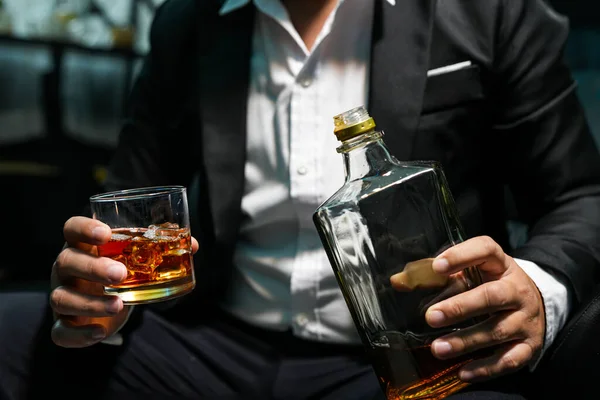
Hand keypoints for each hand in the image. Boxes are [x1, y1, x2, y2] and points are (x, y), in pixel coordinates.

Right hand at [50, 216, 198, 347]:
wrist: (104, 306)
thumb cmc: (119, 272)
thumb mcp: (135, 259)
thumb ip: (159, 249)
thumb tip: (193, 244)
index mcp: (83, 245)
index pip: (72, 228)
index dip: (85, 228)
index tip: (105, 233)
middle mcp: (66, 268)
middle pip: (67, 261)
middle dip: (93, 268)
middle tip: (121, 274)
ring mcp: (62, 294)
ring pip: (62, 297)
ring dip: (89, 302)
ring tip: (119, 304)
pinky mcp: (63, 322)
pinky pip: (61, 331)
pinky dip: (80, 334)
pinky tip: (100, 332)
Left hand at [424, 236, 544, 381]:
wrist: (536, 305)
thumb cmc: (492, 284)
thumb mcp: (471, 273)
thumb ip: (435, 277)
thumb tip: (398, 282)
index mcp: (500, 264)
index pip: (486, 250)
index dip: (462, 256)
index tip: (437, 267)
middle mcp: (517, 290)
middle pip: (491, 296)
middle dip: (459, 308)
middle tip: (430, 317)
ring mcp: (526, 319)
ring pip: (497, 331)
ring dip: (465, 341)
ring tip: (437, 348)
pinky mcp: (530, 346)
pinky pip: (509, 360)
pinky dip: (485, 368)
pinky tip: (463, 372)